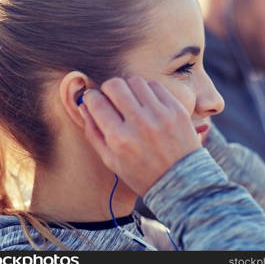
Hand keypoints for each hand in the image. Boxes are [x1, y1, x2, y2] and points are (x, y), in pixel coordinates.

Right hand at [78, 76, 201, 195]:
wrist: (181, 181)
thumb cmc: (142, 174)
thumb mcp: (111, 161)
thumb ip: (93, 132)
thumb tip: (83, 105)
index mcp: (119, 139)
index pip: (97, 102)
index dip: (91, 97)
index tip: (93, 98)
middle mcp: (139, 124)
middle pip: (115, 85)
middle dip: (108, 88)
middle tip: (112, 98)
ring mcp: (160, 115)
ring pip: (135, 81)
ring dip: (129, 88)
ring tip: (132, 101)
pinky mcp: (176, 110)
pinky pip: (156, 86)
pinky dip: (148, 91)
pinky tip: (148, 104)